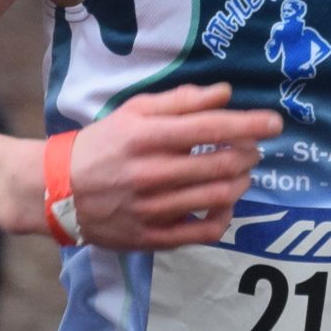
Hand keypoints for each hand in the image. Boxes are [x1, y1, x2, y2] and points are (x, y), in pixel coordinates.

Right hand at [57, 83, 281, 249]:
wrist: (56, 190)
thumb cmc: (101, 145)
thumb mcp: (133, 112)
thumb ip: (180, 102)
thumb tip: (225, 93)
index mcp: (145, 136)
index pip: (210, 128)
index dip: (248, 125)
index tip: (274, 124)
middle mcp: (149, 172)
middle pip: (220, 165)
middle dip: (247, 155)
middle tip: (253, 150)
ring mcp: (150, 209)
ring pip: (216, 198)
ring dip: (240, 183)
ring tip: (241, 174)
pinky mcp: (150, 237)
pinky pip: (201, 232)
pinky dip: (223, 217)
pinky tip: (224, 205)